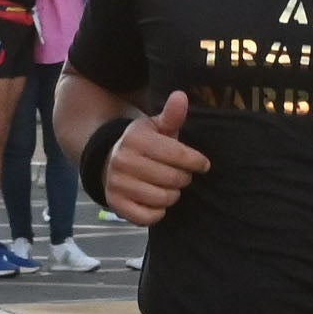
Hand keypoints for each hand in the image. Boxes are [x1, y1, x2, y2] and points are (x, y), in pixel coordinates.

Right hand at [103, 89, 207, 225]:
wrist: (109, 161)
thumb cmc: (143, 145)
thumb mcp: (156, 127)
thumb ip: (171, 115)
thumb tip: (181, 96)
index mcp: (136, 139)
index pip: (177, 154)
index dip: (196, 161)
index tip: (203, 164)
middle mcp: (123, 161)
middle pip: (173, 178)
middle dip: (184, 178)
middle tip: (183, 176)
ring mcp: (117, 184)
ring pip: (163, 198)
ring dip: (173, 195)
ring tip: (171, 187)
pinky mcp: (116, 205)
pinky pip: (148, 217)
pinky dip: (158, 212)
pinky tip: (158, 201)